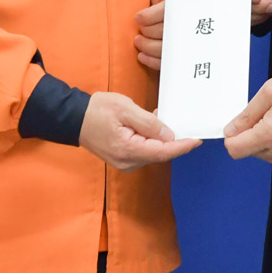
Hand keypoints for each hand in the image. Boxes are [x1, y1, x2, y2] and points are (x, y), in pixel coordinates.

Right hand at [79, 91, 199, 170]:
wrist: (73, 118)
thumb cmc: (97, 110)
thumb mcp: (125, 109)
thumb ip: (149, 123)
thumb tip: (169, 134)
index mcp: (129, 150)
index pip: (163, 151)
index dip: (183, 146)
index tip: (198, 139)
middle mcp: (128, 162)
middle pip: (160, 154)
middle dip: (175, 141)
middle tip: (188, 124)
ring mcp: (124, 163)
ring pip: (153, 153)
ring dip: (163, 139)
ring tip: (169, 120)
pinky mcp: (123, 159)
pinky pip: (144, 151)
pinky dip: (153, 140)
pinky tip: (155, 126)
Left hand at [134, 0, 183, 70]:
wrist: (189, 19)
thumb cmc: (171, 5)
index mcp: (183, 9)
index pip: (164, 13)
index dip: (148, 17)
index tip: (139, 17)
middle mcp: (186, 26)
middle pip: (161, 32)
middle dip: (146, 31)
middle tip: (140, 29)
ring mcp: (185, 45)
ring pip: (163, 49)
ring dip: (146, 46)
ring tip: (138, 41)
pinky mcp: (181, 59)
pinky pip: (166, 63)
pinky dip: (151, 61)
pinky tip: (142, 56)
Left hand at [222, 66, 271, 165]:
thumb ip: (248, 113)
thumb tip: (231, 130)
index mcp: (271, 134)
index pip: (235, 150)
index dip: (233, 137)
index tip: (240, 125)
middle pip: (253, 152)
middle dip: (254, 135)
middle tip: (271, 112)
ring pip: (271, 155)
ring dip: (270, 140)